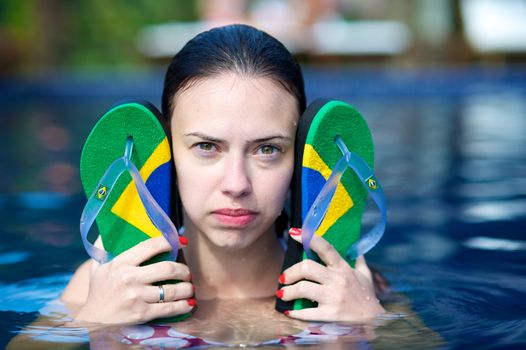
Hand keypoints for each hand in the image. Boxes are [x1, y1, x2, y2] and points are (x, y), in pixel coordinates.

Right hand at [76, 237, 194, 323]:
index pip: (151, 246)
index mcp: (120, 262)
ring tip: (190, 287)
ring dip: (187, 288)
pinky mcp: (142, 314)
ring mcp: (136, 297)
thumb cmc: (99, 291)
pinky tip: (189, 303)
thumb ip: (105, 247)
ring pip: (172, 289)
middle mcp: (129, 278)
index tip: (182, 242)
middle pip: (167, 268)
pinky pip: (169, 308)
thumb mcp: (98, 266)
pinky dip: (183, 305)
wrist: (92, 321)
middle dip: (183, 270)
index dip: (170, 242)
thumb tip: (113, 224)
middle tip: (187, 272)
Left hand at [277, 228, 384, 321]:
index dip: (307, 238)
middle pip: (306, 267)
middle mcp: (337, 280)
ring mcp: (333, 297)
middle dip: (290, 272)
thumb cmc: (367, 298)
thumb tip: (357, 250)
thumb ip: (359, 263)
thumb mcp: (365, 277)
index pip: (325, 247)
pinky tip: (289, 312)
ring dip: (287, 292)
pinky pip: (306, 312)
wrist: (375, 323)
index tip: (293, 233)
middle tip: (283, 278)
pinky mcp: (330, 315)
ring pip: (302, 289)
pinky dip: (294, 312)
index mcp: (343, 268)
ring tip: (282, 294)